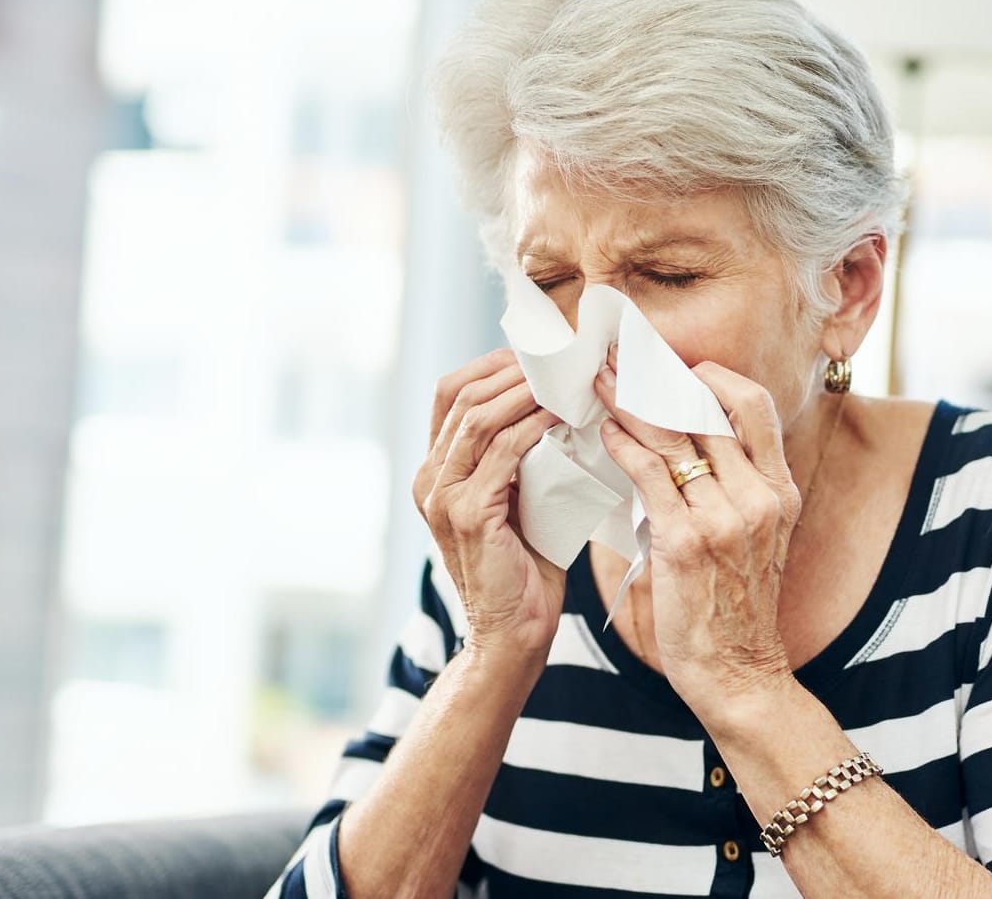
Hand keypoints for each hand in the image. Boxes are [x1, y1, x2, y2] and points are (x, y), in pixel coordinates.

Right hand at [413, 349, 564, 659]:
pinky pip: (502, 453)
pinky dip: (532, 427)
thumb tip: (553, 408)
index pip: (448, 394)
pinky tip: (559, 416)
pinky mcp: (467, 514)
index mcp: (433, 472)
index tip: (536, 357)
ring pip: (478, 418)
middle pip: (462, 397)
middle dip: (511, 371)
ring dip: (524, 392)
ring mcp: (442, 497)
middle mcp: (428, 480)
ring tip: (563, 380)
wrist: (514, 633)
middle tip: (557, 360)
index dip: (490, 366)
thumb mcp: (514, 500)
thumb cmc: (524, 568)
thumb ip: (516, 459)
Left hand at [593, 353, 803, 717]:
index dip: (712, 377)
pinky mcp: (687, 541)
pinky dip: (622, 445)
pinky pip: (649, 475)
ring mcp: (726, 518)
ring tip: (599, 381)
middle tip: (620, 355)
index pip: (753, 406)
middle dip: (659, 376)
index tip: (672, 364)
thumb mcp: (756, 540)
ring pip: (673, 435)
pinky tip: (601, 431)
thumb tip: (688, 444)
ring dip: (629, 401)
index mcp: (781, 491)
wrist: (739, 674)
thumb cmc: (735, 608)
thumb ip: (735, 491)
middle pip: (708, 410)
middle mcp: (760, 497)